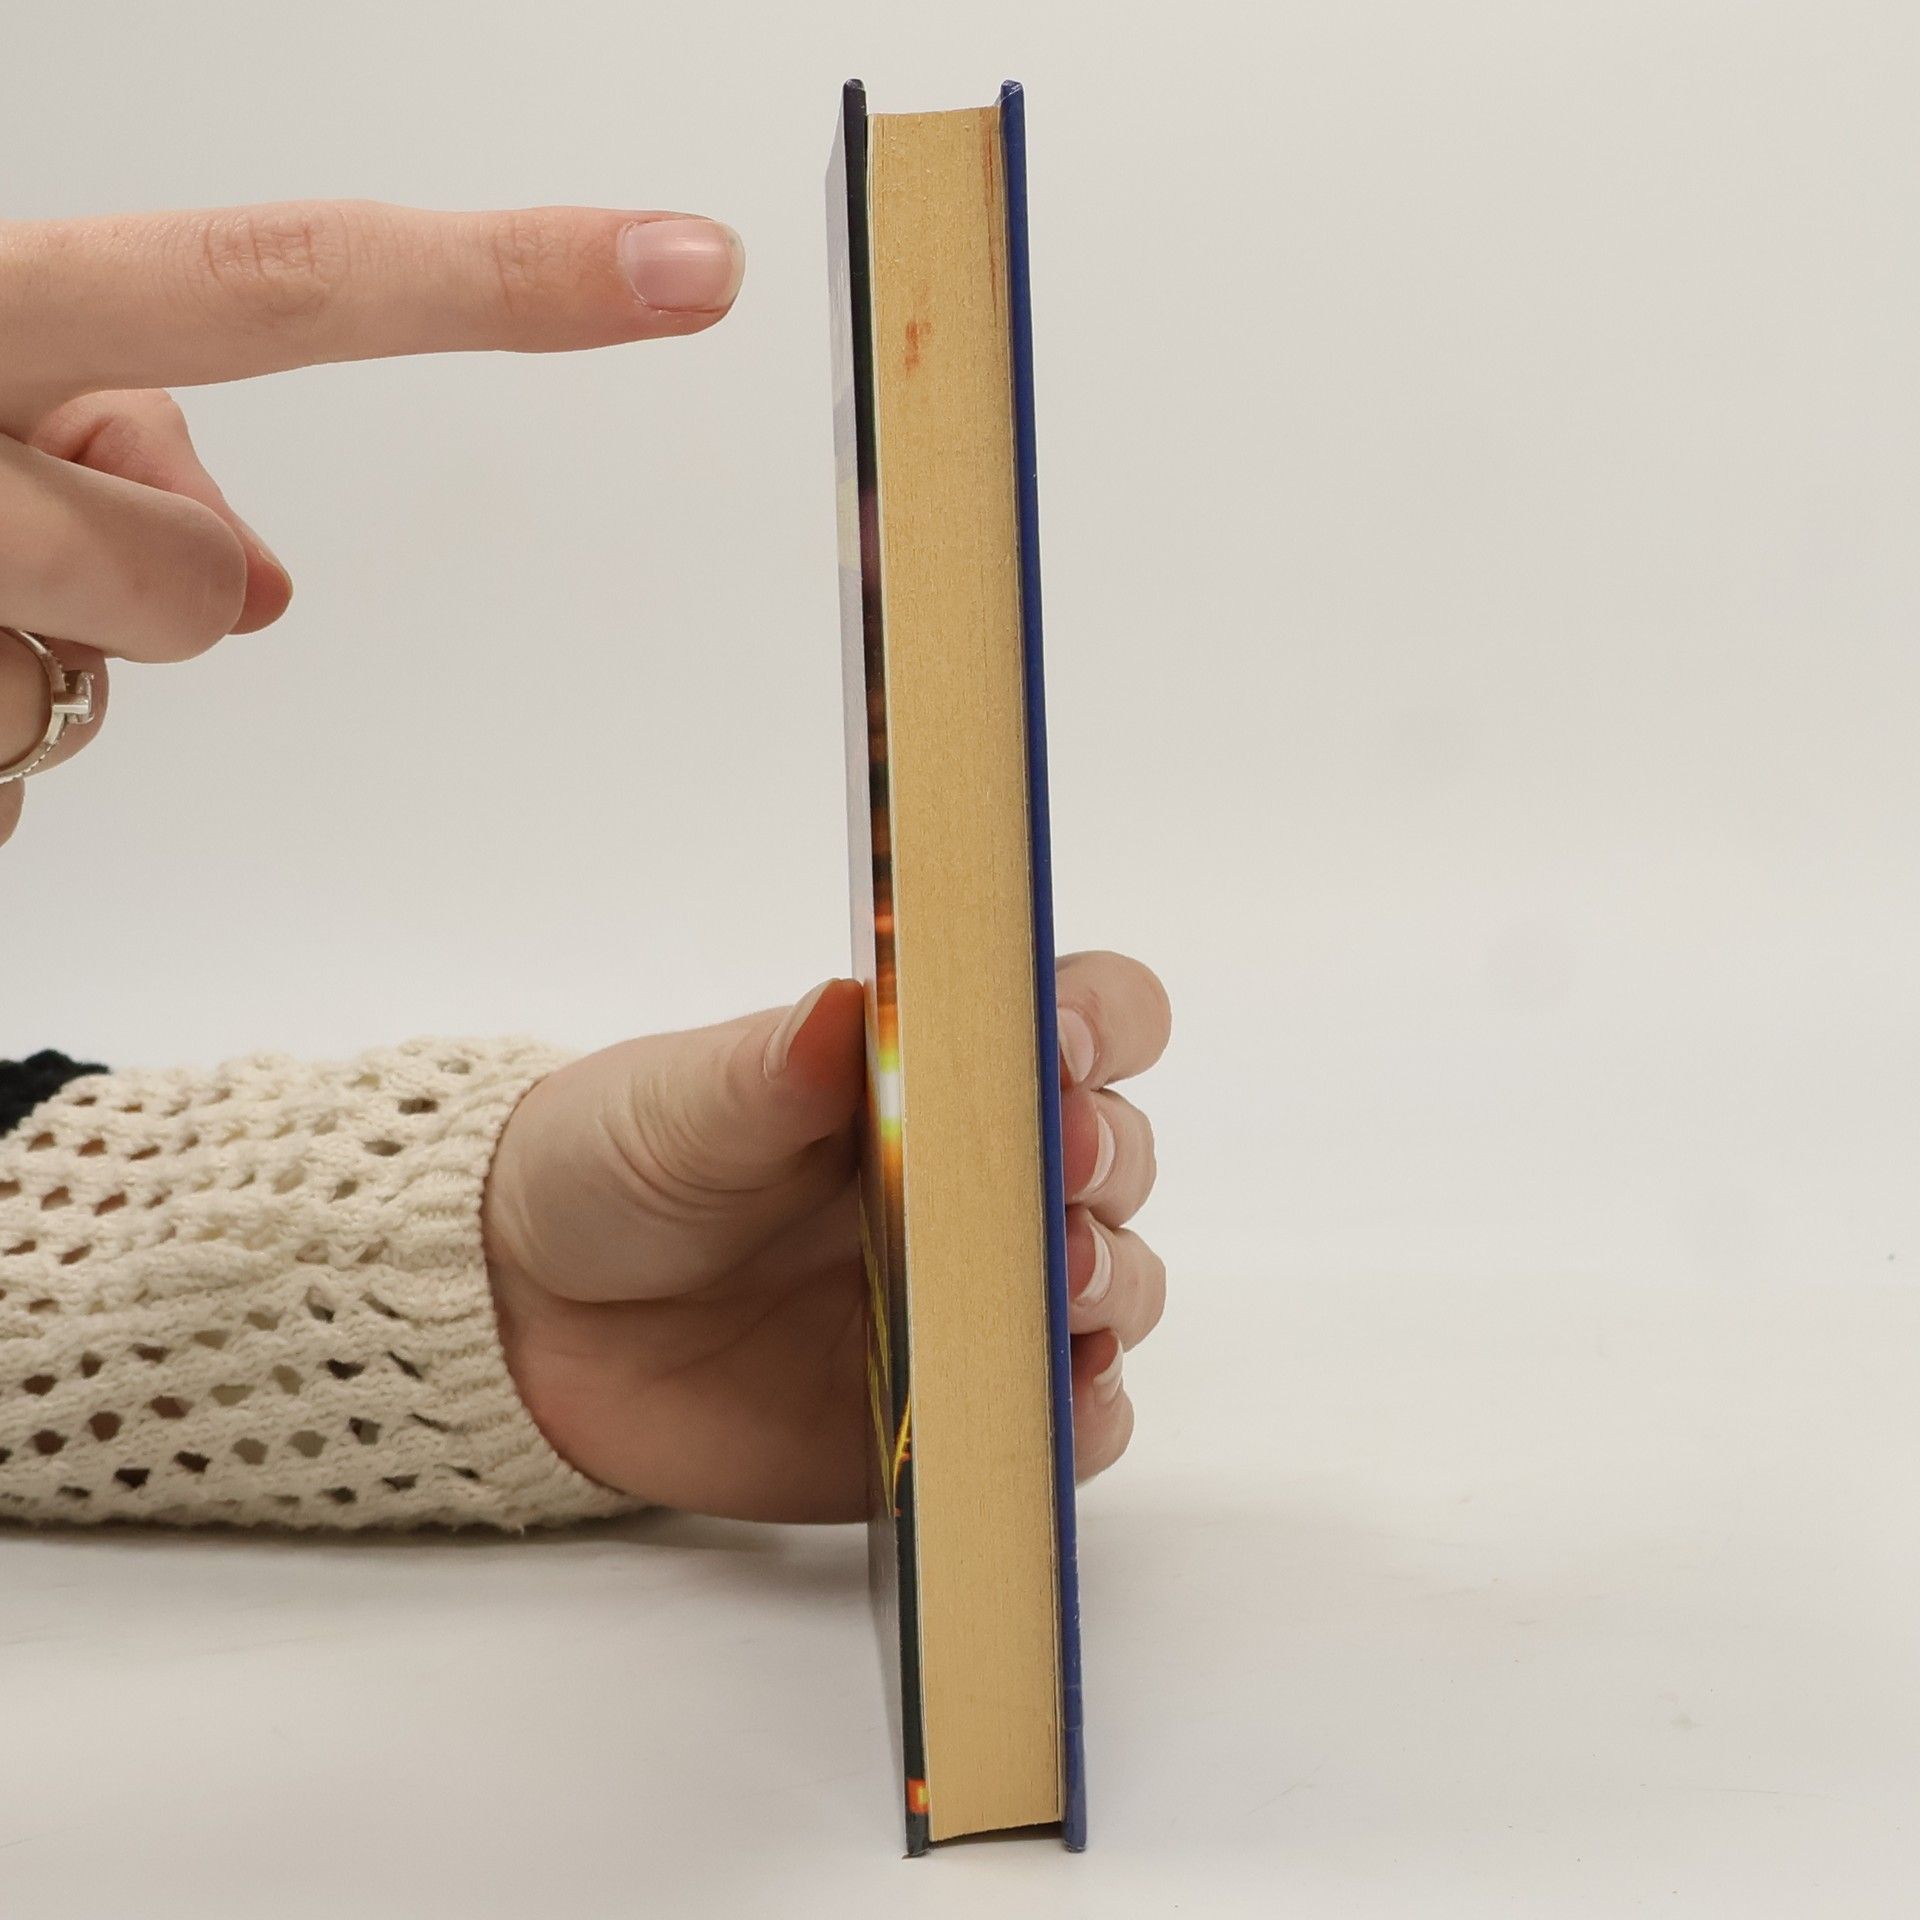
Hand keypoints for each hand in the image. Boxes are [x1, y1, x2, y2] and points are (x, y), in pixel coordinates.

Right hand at [0, 199, 744, 843]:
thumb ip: (116, 428)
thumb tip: (255, 577)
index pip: (281, 277)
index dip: (507, 283)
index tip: (694, 267)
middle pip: (180, 579)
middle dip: (144, 587)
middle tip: (33, 539)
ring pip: (89, 690)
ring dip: (29, 651)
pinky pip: (5, 768)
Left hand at [484, 953, 1171, 1522]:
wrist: (539, 1319)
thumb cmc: (620, 1168)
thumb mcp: (677, 1104)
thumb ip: (769, 1068)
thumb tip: (847, 1012)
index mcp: (932, 1071)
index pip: (1078, 1012)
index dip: (1094, 1016)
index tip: (1056, 1039)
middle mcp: (979, 1178)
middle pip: (1116, 1150)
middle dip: (1107, 1155)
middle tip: (1061, 1165)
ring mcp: (976, 1298)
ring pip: (1114, 1281)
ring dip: (1111, 1278)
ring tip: (1057, 1283)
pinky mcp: (956, 1411)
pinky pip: (1065, 1421)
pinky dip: (1085, 1414)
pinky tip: (1059, 1398)